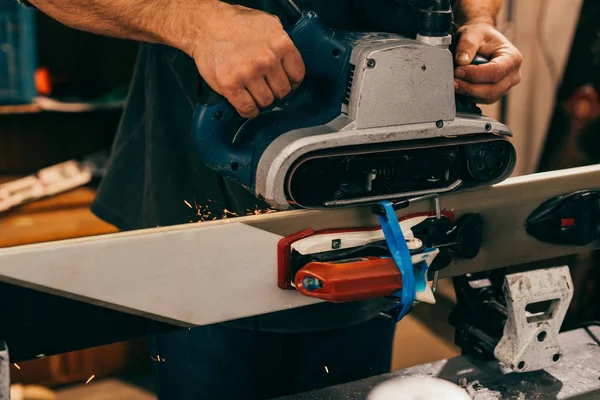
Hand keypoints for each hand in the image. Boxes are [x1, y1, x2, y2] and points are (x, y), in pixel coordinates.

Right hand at [190, 2, 304, 117]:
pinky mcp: (231, 85)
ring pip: (266, 101)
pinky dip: (249, 110)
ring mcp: (248, 73)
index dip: (291, 80)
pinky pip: (247, 108)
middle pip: (283, 91)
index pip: (297, 74)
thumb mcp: (267, 23)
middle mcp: (267, 59)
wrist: (206, 26)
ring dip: (261, 99)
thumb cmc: (235, 24)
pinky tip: (248, 105)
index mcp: (280, 43)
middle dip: (275, 90)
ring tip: (254, 91)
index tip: (285, 81)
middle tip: (266, 85)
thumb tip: (291, 61)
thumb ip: (282, 42)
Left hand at [453, 22, 522, 103]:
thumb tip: (462, 60)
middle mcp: (513, 74)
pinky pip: (482, 100)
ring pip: (487, 98)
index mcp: (512, 58)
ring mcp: (505, 86)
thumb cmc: (481, 36)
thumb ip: (467, 44)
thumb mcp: (473, 33)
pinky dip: (469, 95)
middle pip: (492, 90)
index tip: (458, 71)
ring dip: (468, 93)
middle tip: (453, 81)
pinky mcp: (495, 93)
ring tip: (455, 83)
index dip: (475, 74)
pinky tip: (461, 86)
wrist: (481, 41)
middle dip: (469, 87)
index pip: (495, 72)